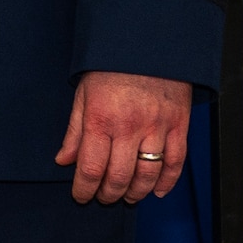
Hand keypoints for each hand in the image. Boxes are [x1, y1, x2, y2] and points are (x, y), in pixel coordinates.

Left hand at [55, 70, 191, 204]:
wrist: (146, 44)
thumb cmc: (109, 68)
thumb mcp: (83, 95)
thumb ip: (74, 131)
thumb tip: (64, 160)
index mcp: (101, 119)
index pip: (91, 167)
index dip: (85, 188)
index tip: (81, 196)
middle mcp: (129, 127)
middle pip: (120, 176)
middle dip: (109, 194)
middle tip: (103, 198)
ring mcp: (157, 127)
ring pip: (148, 174)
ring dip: (136, 193)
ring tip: (127, 197)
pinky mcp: (179, 125)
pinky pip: (175, 162)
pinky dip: (167, 182)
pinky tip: (156, 191)